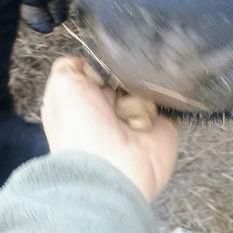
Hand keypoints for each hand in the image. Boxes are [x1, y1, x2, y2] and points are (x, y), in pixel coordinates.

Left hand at [41, 56, 177, 201]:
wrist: (112, 170)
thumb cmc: (80, 130)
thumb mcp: (61, 87)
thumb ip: (69, 66)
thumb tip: (89, 62)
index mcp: (85, 102)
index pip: (100, 70)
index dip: (105, 65)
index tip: (107, 67)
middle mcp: (111, 111)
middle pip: (128, 75)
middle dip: (128, 75)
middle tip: (123, 85)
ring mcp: (138, 119)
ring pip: (149, 85)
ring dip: (144, 91)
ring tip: (133, 109)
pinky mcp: (163, 129)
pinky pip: (171, 102)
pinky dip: (167, 102)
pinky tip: (153, 112)